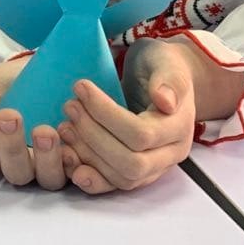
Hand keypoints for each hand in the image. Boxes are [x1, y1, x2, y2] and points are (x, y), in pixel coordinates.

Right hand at [0, 56, 80, 188]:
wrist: (54, 72)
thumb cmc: (15, 83)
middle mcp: (24, 167)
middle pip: (15, 173)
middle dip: (10, 146)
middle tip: (9, 115)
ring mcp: (54, 167)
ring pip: (48, 178)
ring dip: (47, 159)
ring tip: (45, 131)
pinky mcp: (82, 163)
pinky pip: (81, 173)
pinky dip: (78, 164)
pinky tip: (74, 144)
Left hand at [57, 36, 231, 193]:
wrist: (159, 80)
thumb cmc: (160, 66)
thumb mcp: (165, 60)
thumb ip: (169, 79)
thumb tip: (165, 100)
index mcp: (179, 127)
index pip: (142, 134)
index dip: (106, 114)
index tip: (81, 87)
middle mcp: (169, 154)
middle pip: (131, 163)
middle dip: (93, 137)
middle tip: (70, 107)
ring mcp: (153, 168)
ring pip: (120, 178)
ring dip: (87, 155)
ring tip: (64, 126)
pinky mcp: (133, 173)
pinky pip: (111, 185)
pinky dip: (88, 176)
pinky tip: (67, 157)